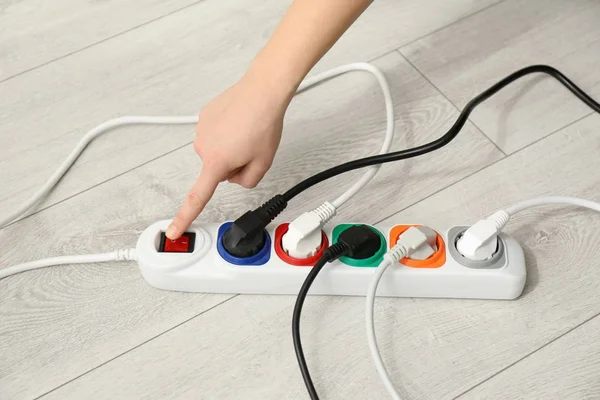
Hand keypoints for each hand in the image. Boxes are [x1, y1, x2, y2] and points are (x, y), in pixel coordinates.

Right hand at [166, 70, 292, 238]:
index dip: (184, 218)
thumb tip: (235, 177)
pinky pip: (216, 134)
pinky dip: (227, 132)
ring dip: (231, 146)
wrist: (262, 91)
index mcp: (216, 163)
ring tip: (247, 131)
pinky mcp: (204, 117)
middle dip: (234, 164)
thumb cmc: (264, 123)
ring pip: (217, 152)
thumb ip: (248, 182)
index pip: (197, 197)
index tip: (173, 232)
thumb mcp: (263, 163)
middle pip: (218, 170)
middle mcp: (202, 148)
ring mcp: (201, 130)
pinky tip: (239, 122)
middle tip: (251, 147)